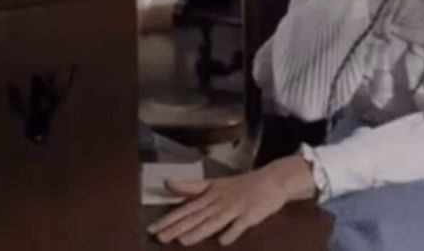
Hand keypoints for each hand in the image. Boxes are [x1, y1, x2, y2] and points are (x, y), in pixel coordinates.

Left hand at [147, 155, 315, 246]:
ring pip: (213, 222)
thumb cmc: (239, 185)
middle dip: (177, 227)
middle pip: (195, 216)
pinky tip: (222, 241)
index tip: (152, 228)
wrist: (271, 181)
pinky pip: (239, 226)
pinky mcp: (250, 216)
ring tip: (182, 241)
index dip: (168, 218)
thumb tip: (167, 182)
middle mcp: (219, 201)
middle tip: (160, 237)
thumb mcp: (213, 184)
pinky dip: (231, 233)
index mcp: (209, 194)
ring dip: (198, 231)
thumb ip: (190, 186)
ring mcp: (234, 208)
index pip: (185, 207)